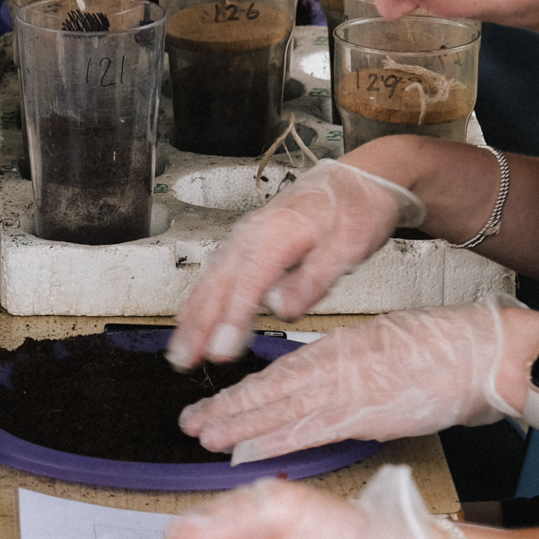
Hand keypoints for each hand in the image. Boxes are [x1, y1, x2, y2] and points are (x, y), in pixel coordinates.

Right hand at [168, 162, 422, 368]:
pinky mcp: (248, 243)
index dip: (231, 321)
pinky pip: (217, 274)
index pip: (247, 285)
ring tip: (179, 351)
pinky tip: (191, 319)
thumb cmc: (357, 209)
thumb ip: (315, 278)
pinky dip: (201, 300)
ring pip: (212, 281)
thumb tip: (284, 308)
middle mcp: (253, 234)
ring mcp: (246, 237)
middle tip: (183, 360)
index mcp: (278, 234)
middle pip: (220, 286)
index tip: (219, 352)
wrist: (359, 179)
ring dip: (193, 317)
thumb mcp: (350, 245)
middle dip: (199, 325)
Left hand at [180, 298, 534, 462]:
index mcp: (345, 347)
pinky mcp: (366, 412)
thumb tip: (337, 392)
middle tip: (190, 422)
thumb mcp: (392, 350)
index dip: (248, 391)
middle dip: (229, 408)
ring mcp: (349, 387)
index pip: (284, 372)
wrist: (486, 352)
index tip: (218, 403)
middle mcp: (338, 363)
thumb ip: (360, 370)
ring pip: (280, 407)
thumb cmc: (451, 351)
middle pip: (272, 389)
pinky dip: (273, 440)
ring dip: (239, 424)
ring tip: (203, 435)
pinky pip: (308, 429)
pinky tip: (245, 449)